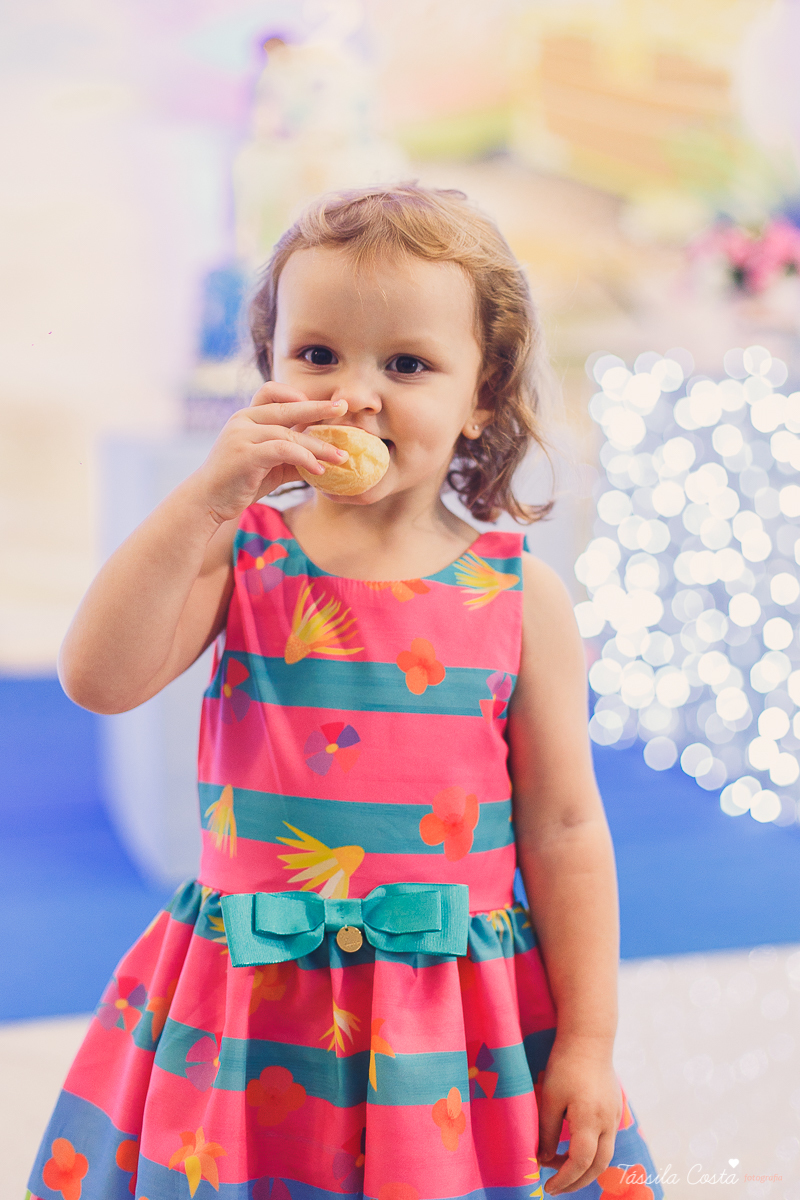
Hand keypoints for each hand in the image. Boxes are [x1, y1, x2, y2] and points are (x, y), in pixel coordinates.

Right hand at [188, 383, 350, 523]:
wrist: (207, 501)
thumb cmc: (238, 482)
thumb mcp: (269, 465)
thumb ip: (291, 456)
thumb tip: (322, 458)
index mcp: (246, 417)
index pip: (271, 392)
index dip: (295, 394)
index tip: (319, 404)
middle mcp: (242, 420)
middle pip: (286, 407)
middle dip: (318, 407)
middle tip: (343, 407)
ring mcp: (242, 435)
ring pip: (289, 433)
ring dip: (318, 445)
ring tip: (340, 456)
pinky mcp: (245, 454)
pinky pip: (282, 450)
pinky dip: (304, 458)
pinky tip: (318, 470)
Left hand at [537, 1037, 621, 1194]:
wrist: (589, 1037)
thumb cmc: (565, 1065)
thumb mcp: (550, 1098)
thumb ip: (547, 1131)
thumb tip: (542, 1159)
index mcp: (590, 1121)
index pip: (580, 1163)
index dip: (564, 1179)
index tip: (547, 1187)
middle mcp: (607, 1123)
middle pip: (597, 1166)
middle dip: (577, 1181)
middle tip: (556, 1187)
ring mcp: (614, 1116)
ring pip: (605, 1155)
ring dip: (585, 1167)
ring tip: (561, 1167)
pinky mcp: (614, 1108)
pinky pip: (607, 1140)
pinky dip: (592, 1151)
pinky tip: (573, 1146)